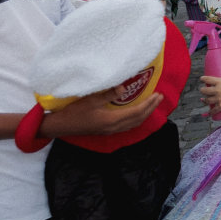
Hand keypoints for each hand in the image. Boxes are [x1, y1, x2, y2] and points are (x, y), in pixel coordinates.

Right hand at [41, 90, 162, 138]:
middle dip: (151, 108)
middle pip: (139, 119)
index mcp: (112, 120)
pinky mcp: (106, 130)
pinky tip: (137, 114)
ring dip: (145, 114)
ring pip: (134, 124)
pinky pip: (128, 126)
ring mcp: (110, 130)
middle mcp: (114, 127)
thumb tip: (124, 88)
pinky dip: (136, 119)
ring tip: (152, 104)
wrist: (60, 126)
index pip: (137, 112)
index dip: (149, 104)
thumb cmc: (73, 112)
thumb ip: (108, 94)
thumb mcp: (90, 100)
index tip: (158, 95)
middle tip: (160, 98)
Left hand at [200, 72, 220, 113]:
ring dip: (204, 101)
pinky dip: (210, 113)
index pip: (208, 79)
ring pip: (207, 100)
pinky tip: (209, 114)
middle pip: (204, 90)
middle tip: (203, 91)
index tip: (202, 79)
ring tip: (204, 100)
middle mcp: (217, 90)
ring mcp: (219, 99)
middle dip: (202, 91)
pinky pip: (213, 111)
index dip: (203, 79)